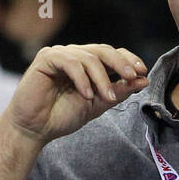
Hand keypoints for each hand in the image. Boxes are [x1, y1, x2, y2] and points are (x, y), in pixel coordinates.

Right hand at [4, 43, 149, 145]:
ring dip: (101, 78)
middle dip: (121, 63)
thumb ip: (118, 92)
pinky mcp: (46, 58)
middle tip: (132, 77)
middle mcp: (74, 56)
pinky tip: (86, 95)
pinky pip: (70, 62)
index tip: (142, 72)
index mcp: (86, 65)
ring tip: (106, 97)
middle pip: (103, 50)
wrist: (35, 129)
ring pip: (89, 57)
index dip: (128, 60)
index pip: (111, 54)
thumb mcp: (97, 105)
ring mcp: (60, 55)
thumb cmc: (61, 117)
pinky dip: (82, 79)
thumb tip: (144, 80)